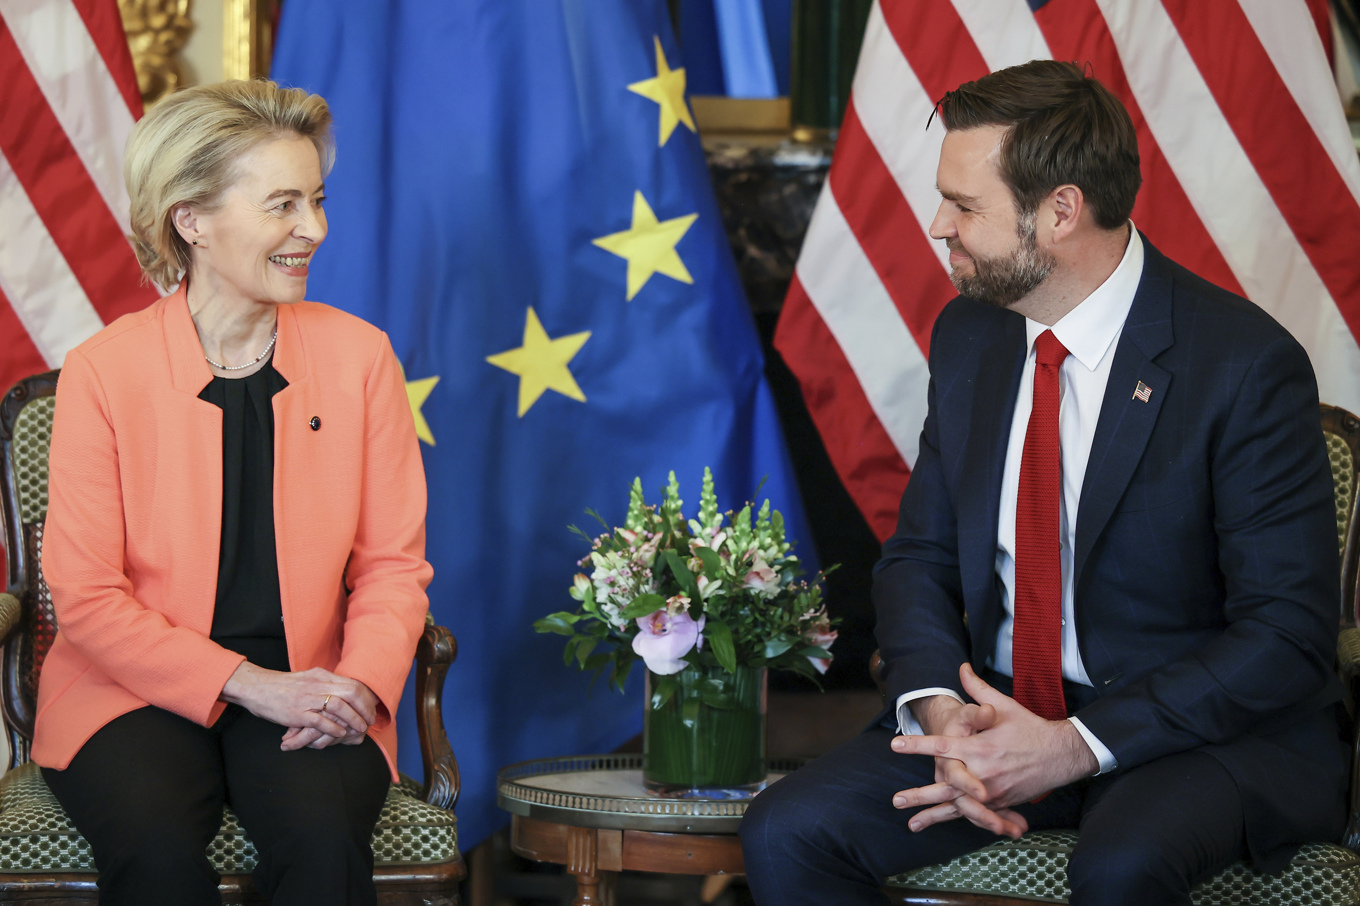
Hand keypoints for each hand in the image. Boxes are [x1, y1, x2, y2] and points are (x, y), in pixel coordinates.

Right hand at [220, 664, 379, 748]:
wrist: (256, 688)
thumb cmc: (283, 687)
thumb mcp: (309, 679)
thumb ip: (326, 684)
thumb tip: (346, 693)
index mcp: (322, 675)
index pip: (354, 683)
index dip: (367, 698)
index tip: (372, 709)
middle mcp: (318, 684)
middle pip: (352, 692)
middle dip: (365, 709)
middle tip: (369, 721)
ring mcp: (308, 698)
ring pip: (340, 706)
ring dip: (354, 719)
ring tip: (359, 729)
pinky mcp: (297, 712)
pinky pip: (321, 721)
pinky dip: (334, 728)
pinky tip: (340, 734)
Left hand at [892, 664, 1098, 835]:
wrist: (1062, 755)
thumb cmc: (1030, 728)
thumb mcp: (1004, 706)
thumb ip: (978, 689)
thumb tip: (961, 668)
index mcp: (979, 747)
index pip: (942, 746)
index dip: (917, 745)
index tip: (895, 745)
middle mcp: (983, 772)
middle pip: (945, 785)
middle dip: (919, 795)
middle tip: (895, 800)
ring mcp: (992, 792)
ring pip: (958, 807)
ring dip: (933, 816)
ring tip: (911, 824)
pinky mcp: (1001, 803)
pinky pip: (975, 814)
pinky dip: (956, 821)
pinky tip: (941, 828)